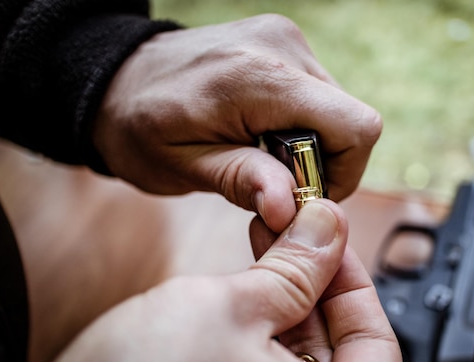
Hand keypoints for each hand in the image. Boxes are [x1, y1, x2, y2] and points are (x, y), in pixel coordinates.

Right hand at [45, 200, 403, 361]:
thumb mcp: (234, 311)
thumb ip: (296, 269)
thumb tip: (328, 226)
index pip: (377, 341)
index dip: (353, 276)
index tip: (329, 235)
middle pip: (339, 347)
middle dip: (314, 280)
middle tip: (294, 230)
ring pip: (301, 356)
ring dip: (287, 296)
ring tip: (267, 243)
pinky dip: (263, 325)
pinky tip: (247, 285)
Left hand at [92, 14, 381, 232]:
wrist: (118, 79)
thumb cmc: (141, 127)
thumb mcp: (182, 166)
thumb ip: (241, 181)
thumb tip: (289, 208)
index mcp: (257, 78)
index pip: (355, 127)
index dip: (342, 173)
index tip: (298, 195)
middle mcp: (282, 47)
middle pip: (352, 121)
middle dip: (322, 163)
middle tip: (271, 179)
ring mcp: (285, 39)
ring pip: (339, 110)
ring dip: (311, 144)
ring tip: (259, 153)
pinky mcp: (284, 43)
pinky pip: (319, 96)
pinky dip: (302, 124)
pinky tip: (261, 131)